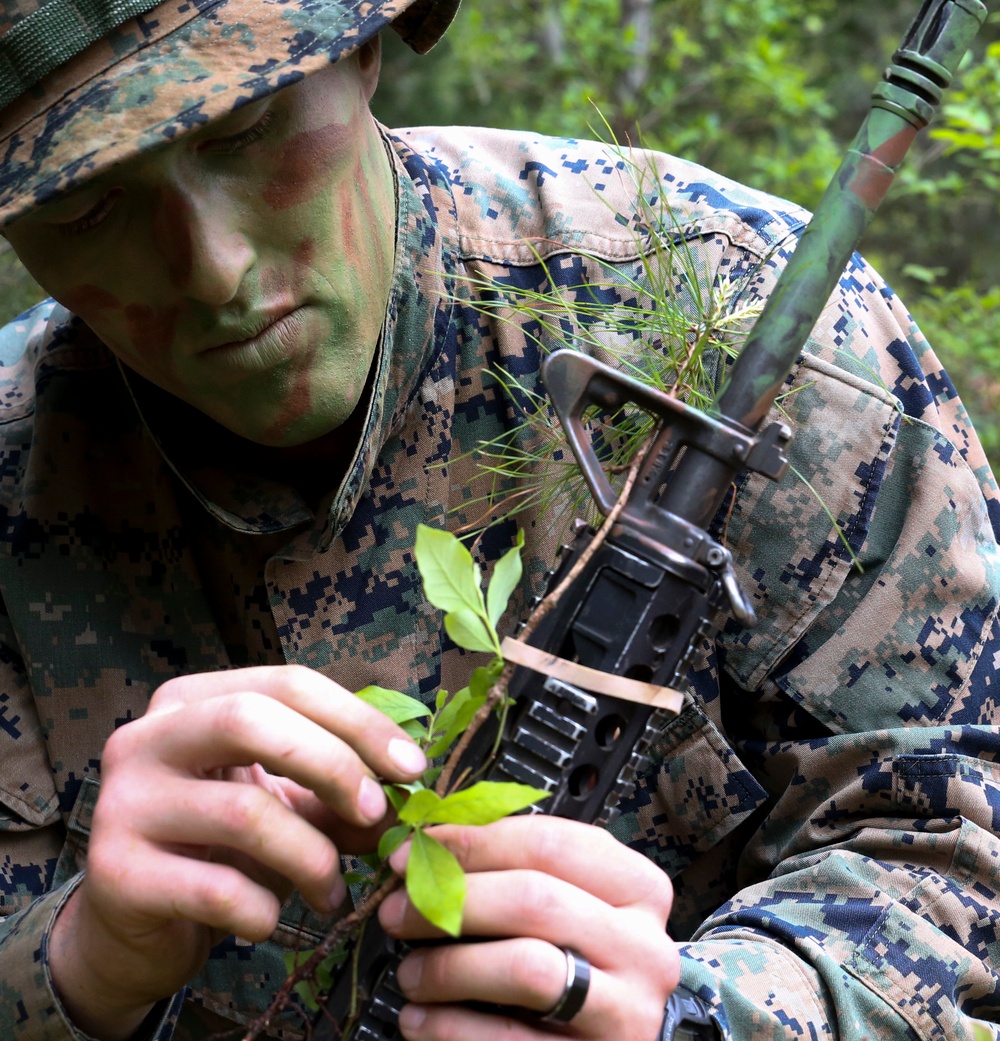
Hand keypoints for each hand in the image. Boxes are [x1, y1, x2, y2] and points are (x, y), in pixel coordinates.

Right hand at [48, 665, 427, 1040]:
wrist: (132, 927)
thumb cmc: (218, 848)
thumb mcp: (283, 804)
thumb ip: (340, 792)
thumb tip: (407, 794)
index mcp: (191, 700)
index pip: (287, 683)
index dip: (358, 721)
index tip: (412, 767)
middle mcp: (146, 738)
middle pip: (253, 721)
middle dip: (333, 765)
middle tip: (376, 813)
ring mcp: (123, 803)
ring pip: (245, 812)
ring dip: (312, 857)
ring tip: (332, 890)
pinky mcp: (115, 874)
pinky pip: (218, 889)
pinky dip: (265, 909)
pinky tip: (271, 920)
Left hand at [378, 816, 678, 1040]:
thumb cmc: (580, 959)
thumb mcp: (567, 901)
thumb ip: (513, 868)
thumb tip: (427, 843)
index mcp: (636, 888)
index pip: (549, 843)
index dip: (472, 843)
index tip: (413, 851)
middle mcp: (643, 947)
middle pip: (535, 900)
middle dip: (453, 900)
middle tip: (398, 911)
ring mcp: (626, 1011)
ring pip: (527, 969)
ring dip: (449, 966)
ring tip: (410, 972)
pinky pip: (510, 1040)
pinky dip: (450, 1027)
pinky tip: (420, 1020)